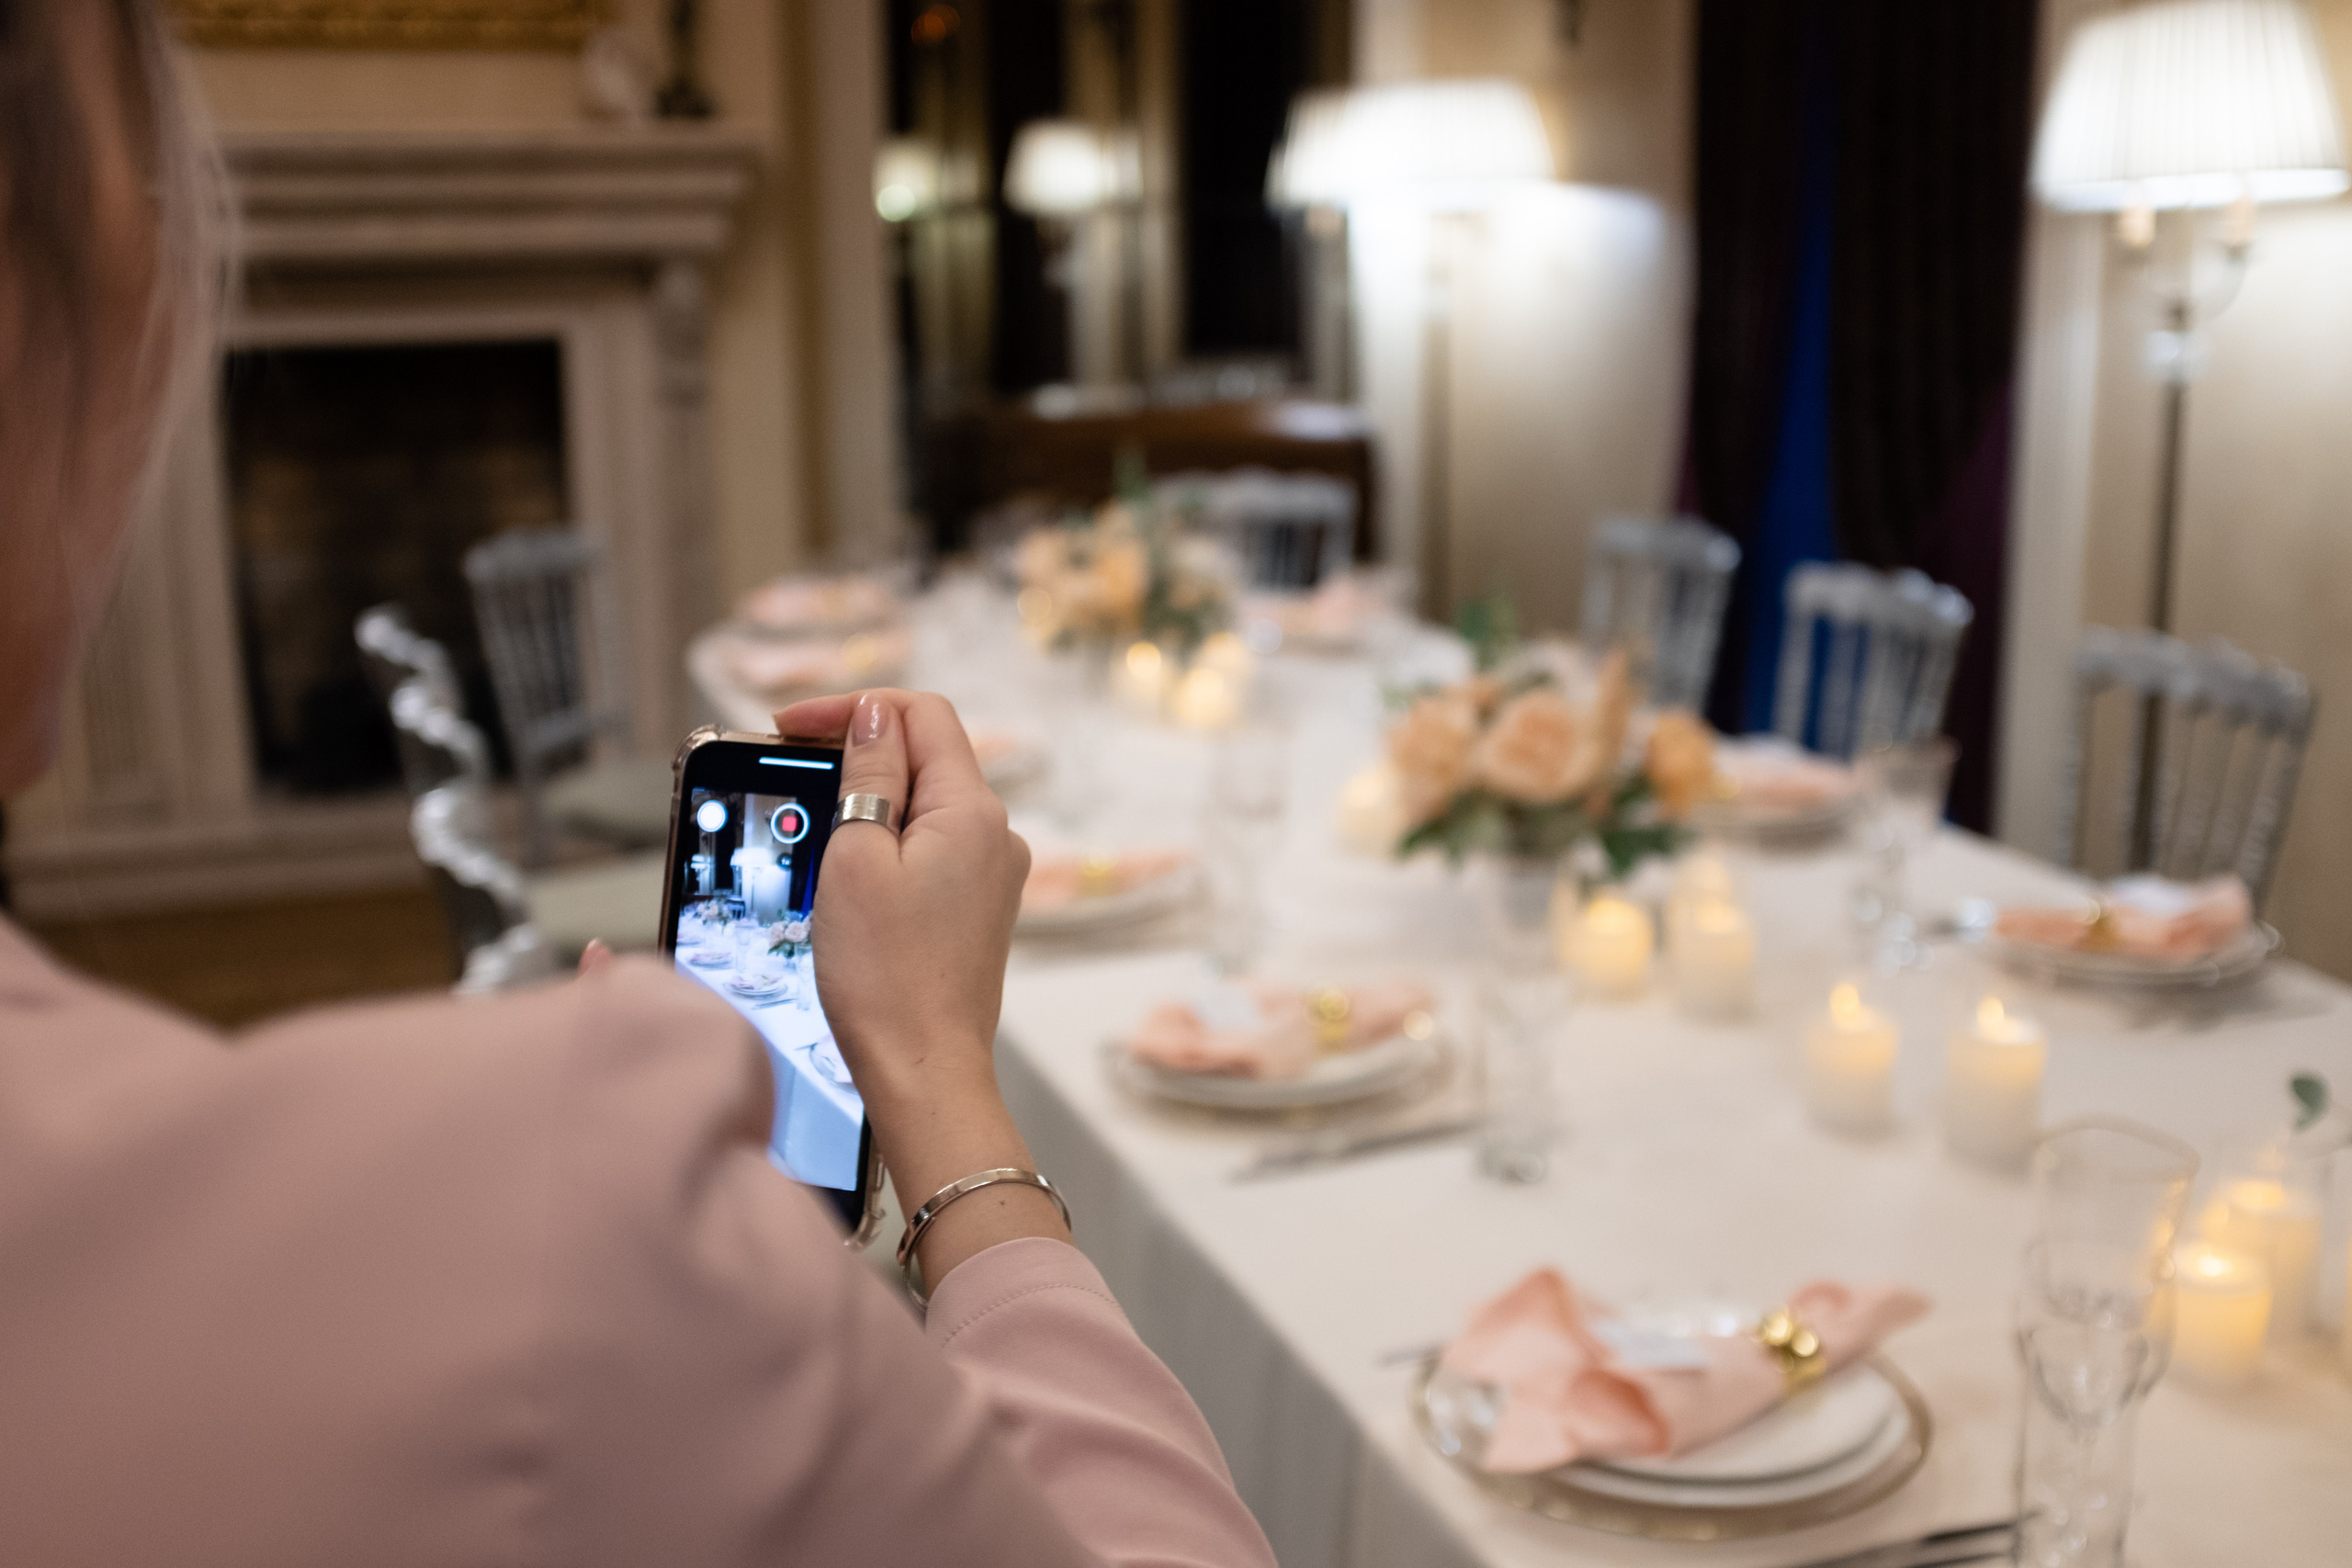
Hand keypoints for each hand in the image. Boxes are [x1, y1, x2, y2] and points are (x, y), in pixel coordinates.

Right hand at [772, 689, 1066, 1284]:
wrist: (923, 1073)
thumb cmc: (884, 976)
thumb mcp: (855, 860)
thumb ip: (868, 778)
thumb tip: (876, 720)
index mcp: (972, 811)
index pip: (921, 715)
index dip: (853, 708)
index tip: (789, 725)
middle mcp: (995, 836)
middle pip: (925, 756)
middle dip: (855, 754)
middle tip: (788, 770)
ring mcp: (991, 875)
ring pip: (924, 805)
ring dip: (865, 802)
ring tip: (808, 829)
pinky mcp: (975, 910)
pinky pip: (930, 850)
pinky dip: (884, 843)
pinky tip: (841, 873)